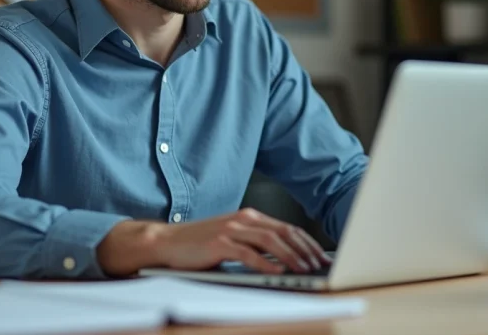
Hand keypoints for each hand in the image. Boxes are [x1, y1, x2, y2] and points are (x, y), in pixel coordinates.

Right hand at [151, 208, 332, 274]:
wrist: (168, 242)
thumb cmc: (200, 245)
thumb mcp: (233, 239)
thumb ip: (255, 244)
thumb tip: (284, 260)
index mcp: (249, 217)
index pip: (286, 227)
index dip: (306, 242)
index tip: (320, 255)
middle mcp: (243, 219)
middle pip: (283, 231)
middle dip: (304, 249)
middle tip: (318, 264)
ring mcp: (231, 229)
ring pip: (270, 240)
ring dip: (290, 256)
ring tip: (303, 269)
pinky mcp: (219, 242)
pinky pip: (248, 253)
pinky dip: (265, 263)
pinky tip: (277, 271)